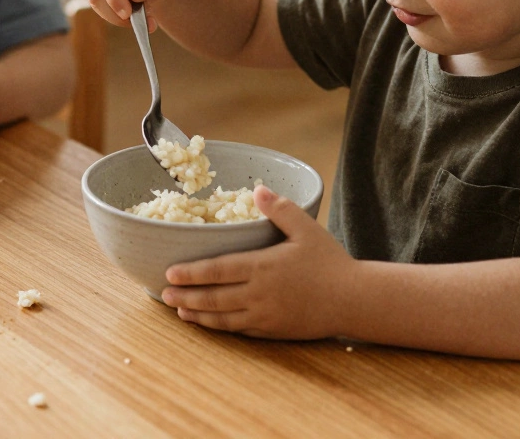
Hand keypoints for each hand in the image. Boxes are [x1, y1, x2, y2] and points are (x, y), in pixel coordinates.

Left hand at [160, 186, 356, 338]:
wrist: (354, 300)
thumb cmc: (330, 262)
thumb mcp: (307, 229)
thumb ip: (280, 209)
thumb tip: (258, 189)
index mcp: (263, 266)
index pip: (218, 269)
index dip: (191, 273)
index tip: (169, 273)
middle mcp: (259, 293)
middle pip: (214, 297)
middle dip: (186, 296)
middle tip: (164, 294)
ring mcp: (265, 315)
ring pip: (223, 318)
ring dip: (198, 315)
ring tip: (179, 311)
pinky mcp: (272, 330)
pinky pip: (239, 330)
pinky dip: (219, 327)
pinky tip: (209, 323)